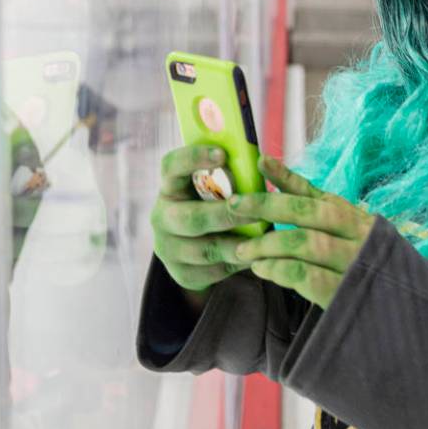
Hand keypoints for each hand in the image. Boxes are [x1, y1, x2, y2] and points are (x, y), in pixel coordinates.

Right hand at [150, 145, 254, 297]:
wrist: (194, 246)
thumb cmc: (212, 204)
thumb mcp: (214, 187)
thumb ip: (229, 175)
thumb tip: (262, 160)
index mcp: (170, 187)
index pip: (171, 167)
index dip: (193, 158)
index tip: (222, 154)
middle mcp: (162, 217)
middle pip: (190, 218)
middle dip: (226, 215)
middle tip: (257, 211)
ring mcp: (168, 248)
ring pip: (205, 249)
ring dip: (238, 245)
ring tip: (265, 240)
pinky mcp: (181, 274)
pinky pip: (212, 272)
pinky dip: (237, 264)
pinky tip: (256, 256)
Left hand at [231, 156, 374, 309]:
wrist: (403, 308)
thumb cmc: (362, 262)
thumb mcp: (344, 228)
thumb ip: (308, 199)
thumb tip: (269, 165)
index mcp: (353, 217)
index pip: (314, 193)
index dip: (285, 176)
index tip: (260, 162)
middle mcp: (357, 235)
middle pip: (307, 213)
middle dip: (268, 206)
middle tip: (235, 205)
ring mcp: (353, 264)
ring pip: (304, 243)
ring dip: (268, 244)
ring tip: (244, 249)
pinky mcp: (345, 293)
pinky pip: (307, 276)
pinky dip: (280, 270)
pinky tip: (263, 270)